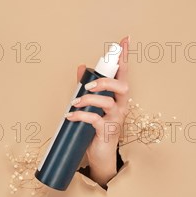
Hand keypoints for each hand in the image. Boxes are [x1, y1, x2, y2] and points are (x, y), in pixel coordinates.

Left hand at [65, 36, 129, 187]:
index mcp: (118, 98)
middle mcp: (121, 107)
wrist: (100, 156)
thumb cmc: (96, 129)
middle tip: (88, 85)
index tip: (124, 40)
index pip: (123, 74)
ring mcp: (116, 119)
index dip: (124, 57)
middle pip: (122, 87)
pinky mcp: (107, 131)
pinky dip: (81, 116)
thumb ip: (87, 87)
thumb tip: (82, 67)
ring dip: (89, 99)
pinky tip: (70, 116)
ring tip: (74, 103)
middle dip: (105, 81)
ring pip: (108, 102)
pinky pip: (95, 120)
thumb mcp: (91, 105)